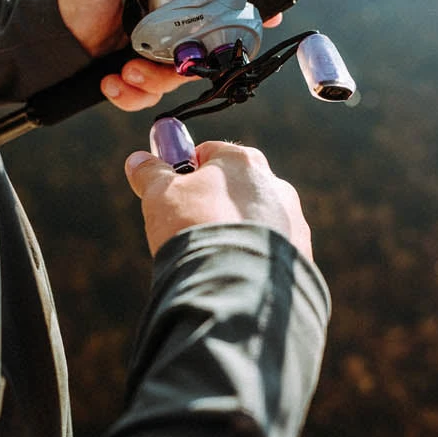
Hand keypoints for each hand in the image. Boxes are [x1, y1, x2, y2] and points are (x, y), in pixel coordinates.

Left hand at [57, 0, 282, 112]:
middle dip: (187, 62)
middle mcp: (174, 26)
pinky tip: (110, 83)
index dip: (249, 11)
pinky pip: (149, 98)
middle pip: (205, 51)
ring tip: (124, 71)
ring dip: (152, 81)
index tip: (270, 18)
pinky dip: (131, 95)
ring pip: (178, 79)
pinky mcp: (140, 80)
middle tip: (158, 61)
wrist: (49, 34)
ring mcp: (158, 55)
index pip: (222, 0)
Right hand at [124, 141, 311, 259]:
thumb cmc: (195, 228)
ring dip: (234, 231)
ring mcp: (292, 220)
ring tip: (211, 256)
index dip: (185, 170)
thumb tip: (138, 160)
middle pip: (234, 187)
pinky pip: (269, 249)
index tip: (171, 191)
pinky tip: (233, 271)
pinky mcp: (300, 254)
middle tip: (187, 227)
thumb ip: (151, 174)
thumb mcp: (161, 196)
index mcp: (243, 161)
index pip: (208, 152)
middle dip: (212, 203)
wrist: (234, 284)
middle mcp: (274, 184)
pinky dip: (251, 256)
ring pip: (254, 219)